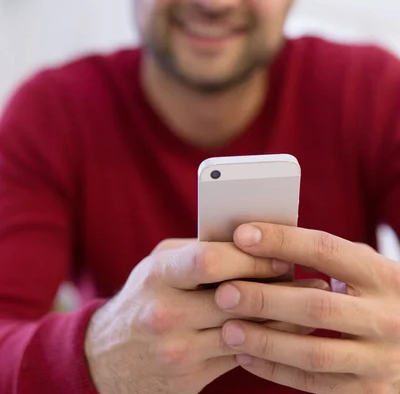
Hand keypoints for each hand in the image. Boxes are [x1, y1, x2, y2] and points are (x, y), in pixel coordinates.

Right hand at [84, 238, 291, 393]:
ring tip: (312, 304)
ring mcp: (177, 349)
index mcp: (159, 275)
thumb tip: (254, 241)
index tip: (282, 254)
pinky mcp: (189, 377)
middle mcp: (165, 313)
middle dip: (277, 288)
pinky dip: (268, 341)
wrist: (104, 360)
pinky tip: (289, 330)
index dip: (251, 257)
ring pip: (246, 331)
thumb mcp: (158, 266)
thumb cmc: (143, 298)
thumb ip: (198, 251)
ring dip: (284, 318)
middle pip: (235, 298)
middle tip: (310, 279)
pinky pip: (240, 356)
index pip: (209, 260)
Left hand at [217, 222, 399, 392]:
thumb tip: (269, 237)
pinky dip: (276, 370)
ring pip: (313, 352)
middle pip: (316, 306)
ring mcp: (379, 359)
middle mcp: (385, 317)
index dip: (282, 241)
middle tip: (224, 292)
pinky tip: (245, 357)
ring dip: (265, 341)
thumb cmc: (384, 297)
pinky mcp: (370, 393)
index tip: (242, 235)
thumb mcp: (372, 270)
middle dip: (265, 299)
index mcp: (383, 276)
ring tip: (228, 329)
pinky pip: (315, 383)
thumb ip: (333, 256)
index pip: (326, 250)